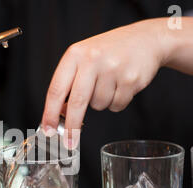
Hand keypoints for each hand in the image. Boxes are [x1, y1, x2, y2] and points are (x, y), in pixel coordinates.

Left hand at [41, 19, 170, 147]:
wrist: (145, 39)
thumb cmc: (109, 52)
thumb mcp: (84, 59)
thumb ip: (70, 83)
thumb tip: (58, 113)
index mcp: (75, 54)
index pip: (57, 89)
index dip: (50, 113)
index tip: (47, 130)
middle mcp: (92, 59)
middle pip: (76, 102)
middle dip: (72, 126)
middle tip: (69, 142)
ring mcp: (112, 68)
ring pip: (98, 105)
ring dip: (102, 103)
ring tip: (109, 84)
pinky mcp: (130, 79)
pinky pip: (117, 105)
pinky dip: (117, 102)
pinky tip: (121, 86)